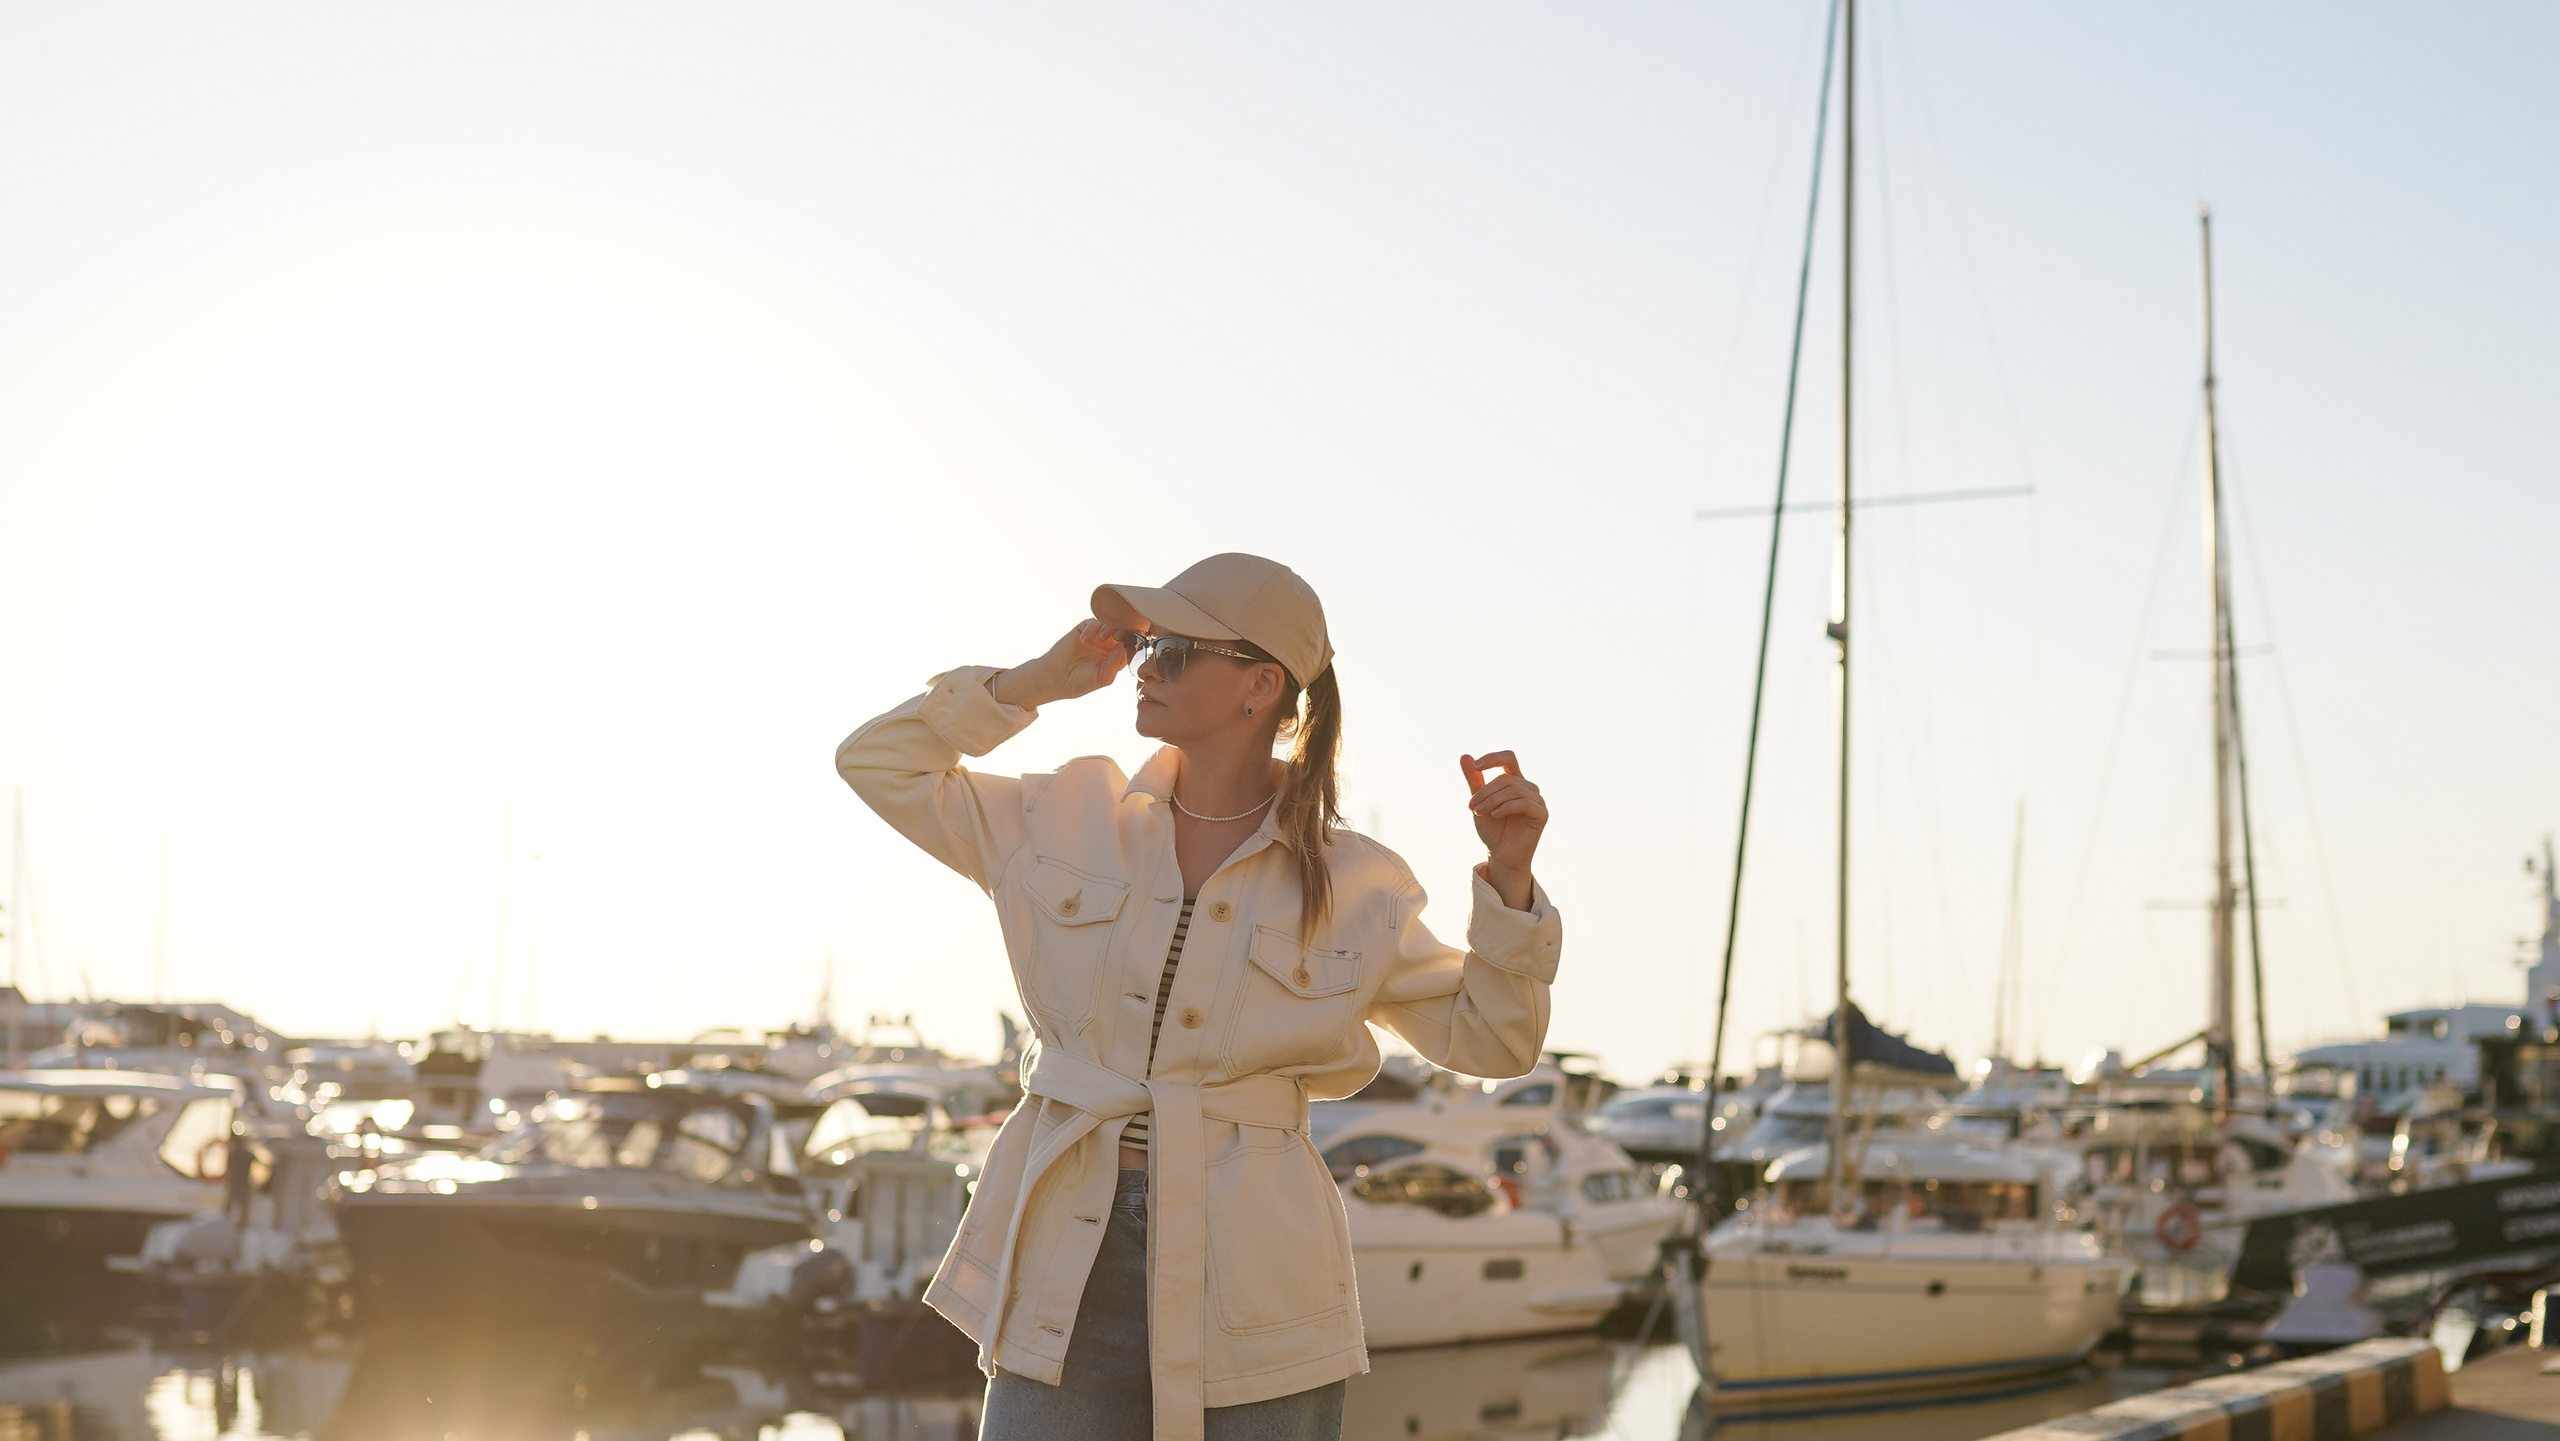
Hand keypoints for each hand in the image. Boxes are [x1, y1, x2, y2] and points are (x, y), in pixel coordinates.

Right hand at [989, 620, 1130, 708]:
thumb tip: (1128, 647)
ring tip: (1101, 638)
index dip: (1136, 639)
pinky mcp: (1084, 630)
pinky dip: (1093, 627)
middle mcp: (1109, 645)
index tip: (1135, 640)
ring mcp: (1097, 637)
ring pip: (1111, 623)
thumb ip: (1116, 663)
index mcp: (1116, 657)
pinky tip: (1085, 639)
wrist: (1055, 678)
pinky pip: (1094, 621)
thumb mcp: (1103, 677)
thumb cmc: (1079, 682)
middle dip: (1125, 629)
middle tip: (1118, 636)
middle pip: (1125, 629)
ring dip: (1110, 627)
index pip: (1132, 644)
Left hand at [1461, 751, 1545, 909]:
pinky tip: (1494, 815)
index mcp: (1515, 781)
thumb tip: (1464, 755)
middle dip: (1485, 792)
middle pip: (1506, 778)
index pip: (1508, 758)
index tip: (1477, 766)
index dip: (1493, 758)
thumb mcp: (1479, 802)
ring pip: (1514, 789)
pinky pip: (1525, 803)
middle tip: (1471, 807)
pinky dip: (1506, 807)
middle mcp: (1528, 788)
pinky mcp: (1542, 814)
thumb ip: (1474, 780)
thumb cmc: (1492, 829)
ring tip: (1479, 813)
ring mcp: (1537, 801)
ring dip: (1492, 800)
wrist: (1501, 855)